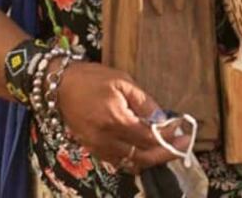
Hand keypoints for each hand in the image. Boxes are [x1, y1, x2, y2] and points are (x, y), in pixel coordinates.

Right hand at [56, 62, 190, 173]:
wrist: (59, 86)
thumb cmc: (92, 79)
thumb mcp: (123, 82)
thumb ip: (144, 102)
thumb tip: (163, 118)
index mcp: (114, 120)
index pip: (148, 138)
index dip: (168, 136)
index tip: (183, 130)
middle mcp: (105, 139)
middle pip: (141, 156)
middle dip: (165, 153)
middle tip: (183, 146)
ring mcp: (96, 147)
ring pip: (130, 162)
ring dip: (151, 158)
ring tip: (168, 148)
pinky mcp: (91, 148)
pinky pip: (117, 161)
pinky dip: (134, 159)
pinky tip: (146, 151)